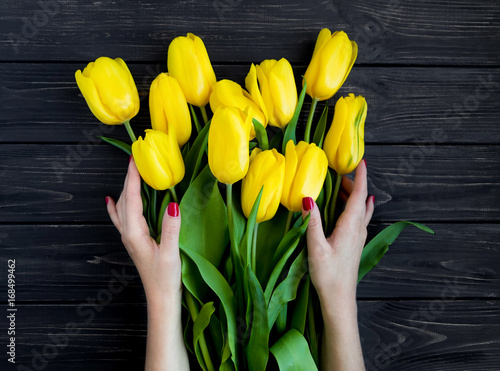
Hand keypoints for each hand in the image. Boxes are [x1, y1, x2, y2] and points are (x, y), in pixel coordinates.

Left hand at [105, 157, 182, 304]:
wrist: (160, 297)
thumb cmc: (165, 278)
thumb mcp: (171, 253)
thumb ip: (171, 228)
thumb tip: (173, 204)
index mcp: (135, 232)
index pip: (132, 198)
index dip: (133, 177)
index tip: (136, 159)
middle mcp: (128, 232)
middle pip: (125, 198)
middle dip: (129, 177)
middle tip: (136, 158)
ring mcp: (129, 236)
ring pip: (123, 205)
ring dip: (126, 187)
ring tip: (131, 172)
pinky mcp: (134, 240)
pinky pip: (121, 217)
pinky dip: (116, 205)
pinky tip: (110, 200)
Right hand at [302, 159, 373, 306]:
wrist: (339, 298)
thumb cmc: (328, 274)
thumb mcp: (316, 247)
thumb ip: (312, 222)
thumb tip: (307, 197)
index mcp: (350, 226)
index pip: (359, 195)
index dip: (361, 177)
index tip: (362, 162)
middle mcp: (358, 229)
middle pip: (360, 200)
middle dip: (353, 184)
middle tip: (340, 174)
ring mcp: (358, 237)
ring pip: (361, 210)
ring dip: (354, 196)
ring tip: (342, 188)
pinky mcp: (355, 244)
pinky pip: (359, 219)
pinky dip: (355, 208)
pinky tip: (348, 211)